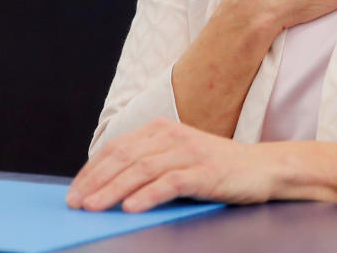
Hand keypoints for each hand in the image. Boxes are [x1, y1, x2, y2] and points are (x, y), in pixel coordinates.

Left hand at [67, 118, 270, 212]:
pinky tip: (131, 207)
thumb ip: (148, 165)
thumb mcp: (178, 157)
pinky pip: (171, 183)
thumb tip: (107, 187)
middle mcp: (173, 136)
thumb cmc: (217, 168)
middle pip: (125, 158)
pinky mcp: (205, 172)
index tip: (74, 191)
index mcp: (162, 129)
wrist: (262, 168)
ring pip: (142, 170)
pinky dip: (148, 195)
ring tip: (94, 206)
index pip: (117, 148)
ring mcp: (190, 152)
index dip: (92, 170)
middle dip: (96, 181)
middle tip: (76, 203)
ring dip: (113, 189)